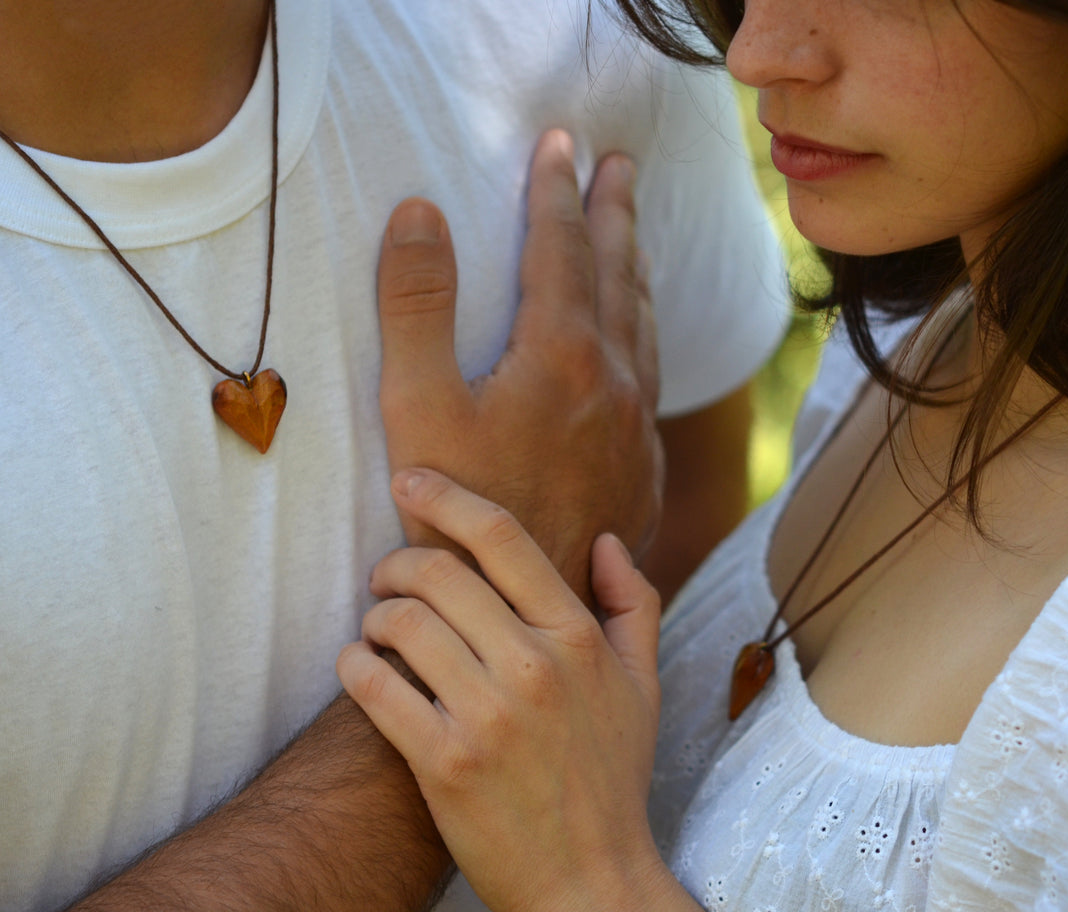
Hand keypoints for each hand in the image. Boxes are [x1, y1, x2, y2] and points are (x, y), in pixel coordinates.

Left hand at [336, 468, 667, 911]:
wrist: (593, 882)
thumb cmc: (613, 779)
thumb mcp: (645, 686)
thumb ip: (634, 605)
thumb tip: (608, 540)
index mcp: (580, 639)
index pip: (504, 539)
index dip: (447, 497)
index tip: (410, 480)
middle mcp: (536, 668)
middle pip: (438, 572)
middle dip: (395, 564)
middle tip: (385, 578)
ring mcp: (489, 716)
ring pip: (401, 624)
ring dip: (374, 616)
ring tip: (377, 631)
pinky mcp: (444, 764)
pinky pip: (375, 688)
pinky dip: (354, 666)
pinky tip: (360, 669)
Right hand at [375, 130, 662, 599]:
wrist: (527, 613)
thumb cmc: (458, 516)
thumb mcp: (417, 405)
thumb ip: (416, 303)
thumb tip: (420, 208)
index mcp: (561, 355)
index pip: (560, 246)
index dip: (555, 189)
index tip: (558, 142)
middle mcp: (614, 383)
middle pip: (618, 274)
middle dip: (615, 212)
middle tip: (619, 167)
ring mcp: (636, 429)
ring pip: (644, 328)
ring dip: (636, 272)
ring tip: (632, 238)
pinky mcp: (643, 471)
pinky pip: (652, 380)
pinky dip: (644, 338)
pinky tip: (636, 351)